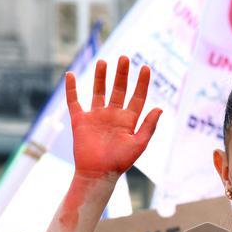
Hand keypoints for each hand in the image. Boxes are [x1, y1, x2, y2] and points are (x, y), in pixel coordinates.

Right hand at [66, 57, 162, 179]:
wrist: (97, 173)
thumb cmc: (120, 162)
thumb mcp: (138, 144)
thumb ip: (148, 126)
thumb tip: (160, 108)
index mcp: (128, 120)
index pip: (137, 97)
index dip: (141, 83)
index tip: (145, 68)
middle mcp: (113, 116)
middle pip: (118, 90)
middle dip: (121, 74)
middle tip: (124, 58)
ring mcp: (96, 116)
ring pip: (98, 92)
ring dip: (101, 77)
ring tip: (104, 62)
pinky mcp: (80, 120)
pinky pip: (74, 101)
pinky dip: (72, 89)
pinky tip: (71, 75)